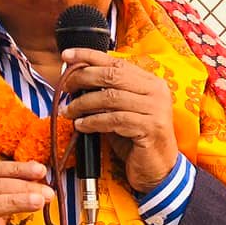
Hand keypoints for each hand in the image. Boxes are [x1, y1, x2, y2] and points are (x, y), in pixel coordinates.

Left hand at [59, 47, 179, 194]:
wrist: (159, 168)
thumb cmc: (137, 140)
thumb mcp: (122, 111)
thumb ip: (107, 94)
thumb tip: (76, 81)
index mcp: (150, 83)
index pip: (117, 62)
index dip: (89, 56)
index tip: (68, 56)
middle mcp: (156, 92)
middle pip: (112, 76)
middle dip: (83, 79)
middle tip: (66, 88)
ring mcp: (156, 110)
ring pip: (110, 98)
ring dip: (83, 104)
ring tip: (69, 111)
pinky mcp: (150, 128)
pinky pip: (114, 120)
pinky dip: (92, 122)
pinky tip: (81, 126)